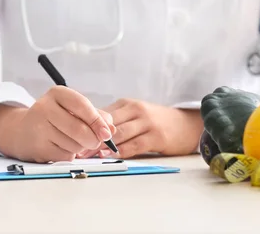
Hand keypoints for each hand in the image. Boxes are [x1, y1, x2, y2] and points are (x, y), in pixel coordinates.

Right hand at [0, 86, 115, 162]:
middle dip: (93, 139)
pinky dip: (70, 154)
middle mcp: (45, 108)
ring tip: (73, 141)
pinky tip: (62, 147)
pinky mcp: (38, 147)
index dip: (98, 121)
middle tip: (95, 141)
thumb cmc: (54, 118)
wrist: (22, 130)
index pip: (82, 105)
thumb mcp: (72, 109)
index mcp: (57, 93)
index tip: (107, 132)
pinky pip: (66, 155)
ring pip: (74, 144)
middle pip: (79, 129)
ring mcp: (39, 128)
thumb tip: (111, 128)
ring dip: (81, 147)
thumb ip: (95, 115)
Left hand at [78, 99, 202, 158]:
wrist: (187, 124)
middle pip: (108, 123)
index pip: (102, 113)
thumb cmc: (157, 121)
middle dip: (91, 137)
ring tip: (88, 154)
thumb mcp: (136, 115)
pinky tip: (109, 156)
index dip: (86, 126)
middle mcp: (136, 110)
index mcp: (127, 104)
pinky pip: (134, 145)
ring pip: (119, 134)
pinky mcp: (156, 136)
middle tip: (76, 149)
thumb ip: (116, 121)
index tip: (72, 136)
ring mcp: (147, 122)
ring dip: (102, 145)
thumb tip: (88, 131)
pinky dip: (120, 151)